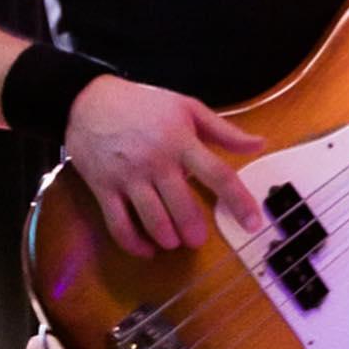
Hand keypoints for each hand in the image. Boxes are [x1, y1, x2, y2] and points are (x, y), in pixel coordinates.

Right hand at [64, 75, 264, 256]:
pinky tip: (147, 249)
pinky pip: (119, 225)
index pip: (218, 175)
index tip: (253, 223)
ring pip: (153, 220)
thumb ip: (224, 131)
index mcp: (182, 141)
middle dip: (194, 230)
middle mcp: (157, 161)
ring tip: (175, 241)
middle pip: (183, 206)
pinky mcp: (104, 188)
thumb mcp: (187, 107)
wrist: (89, 99)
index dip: (239, 201)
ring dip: (168, 238)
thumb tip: (260, 144)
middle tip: (198, 238)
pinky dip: (134, 244)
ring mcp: (129, 177)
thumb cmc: (144, 104)